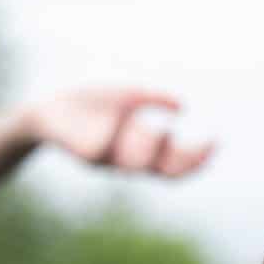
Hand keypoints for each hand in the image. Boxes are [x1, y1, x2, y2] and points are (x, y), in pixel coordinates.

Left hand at [21, 86, 213, 176]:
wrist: (47, 108)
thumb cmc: (91, 101)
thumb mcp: (127, 94)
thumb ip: (152, 97)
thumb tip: (182, 106)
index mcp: (143, 150)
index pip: (177, 166)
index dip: (199, 158)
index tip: (216, 139)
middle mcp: (128, 160)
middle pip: (163, 169)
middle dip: (180, 155)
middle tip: (184, 135)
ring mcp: (107, 160)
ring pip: (135, 160)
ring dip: (144, 140)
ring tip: (139, 122)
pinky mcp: (84, 155)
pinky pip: (103, 146)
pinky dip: (111, 130)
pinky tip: (111, 119)